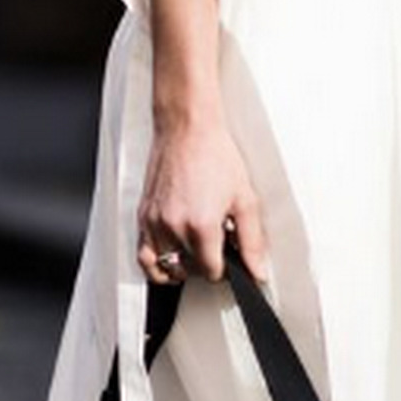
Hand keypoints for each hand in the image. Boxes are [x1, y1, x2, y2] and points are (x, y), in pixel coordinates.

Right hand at [136, 107, 268, 286]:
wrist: (187, 128)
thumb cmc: (215, 156)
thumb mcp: (245, 199)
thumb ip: (252, 242)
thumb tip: (258, 272)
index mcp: (201, 226)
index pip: (212, 272)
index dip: (226, 268)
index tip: (230, 255)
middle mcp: (173, 228)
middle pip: (189, 271)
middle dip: (206, 264)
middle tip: (217, 245)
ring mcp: (154, 223)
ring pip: (165, 269)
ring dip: (183, 267)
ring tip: (197, 251)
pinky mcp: (143, 216)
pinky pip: (143, 256)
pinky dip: (157, 263)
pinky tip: (173, 254)